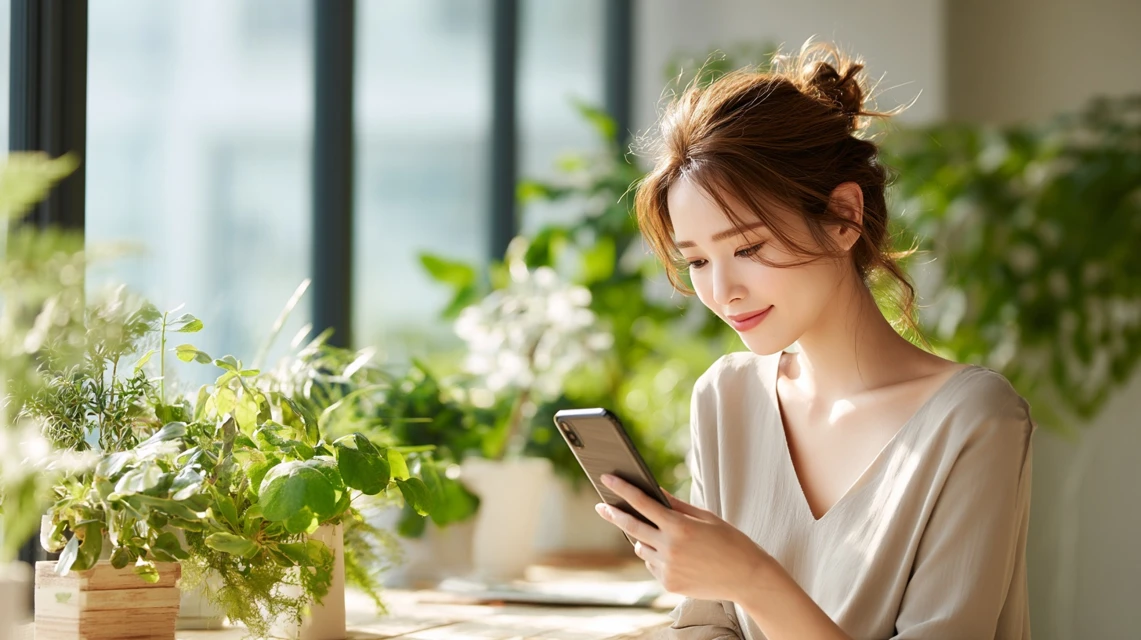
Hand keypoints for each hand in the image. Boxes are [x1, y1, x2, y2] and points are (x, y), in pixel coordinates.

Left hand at [595, 474, 771, 601]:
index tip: (606, 479)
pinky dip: (657, 558)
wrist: (747, 577)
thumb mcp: (705, 517)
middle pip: (632, 526)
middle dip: (614, 514)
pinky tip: (678, 557)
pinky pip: (652, 565)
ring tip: (665, 538)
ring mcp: (668, 568)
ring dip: (645, 540)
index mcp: (680, 526)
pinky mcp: (669, 584)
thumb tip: (655, 492)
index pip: (643, 503)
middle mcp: (670, 547)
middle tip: (601, 507)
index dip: (622, 489)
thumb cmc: (729, 541)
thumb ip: (676, 506)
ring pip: (642, 548)